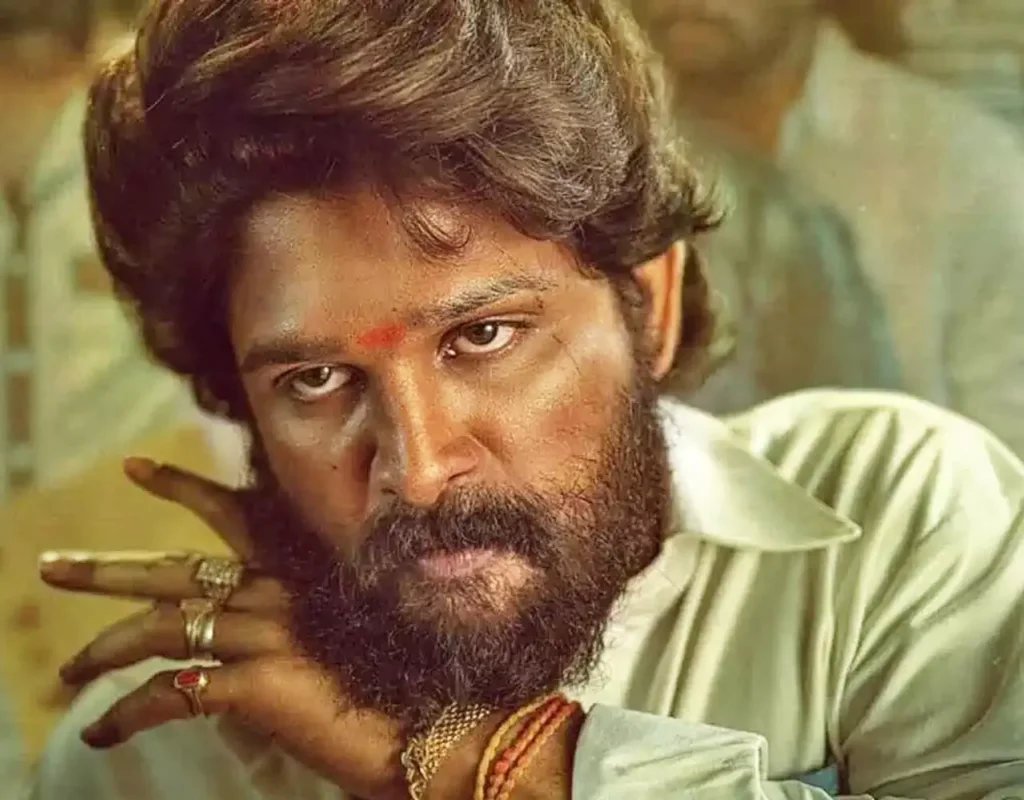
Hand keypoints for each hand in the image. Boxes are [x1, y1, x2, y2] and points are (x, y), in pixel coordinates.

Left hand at [39, 459, 411, 799]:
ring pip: (160, 629)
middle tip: (53, 568)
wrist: (434, 723)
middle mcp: (275, 594)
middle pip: (171, 572)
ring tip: (67, 673)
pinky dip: (125, 716)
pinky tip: (99, 733)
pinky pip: (170, 695)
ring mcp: (264, 636)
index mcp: (299, 573)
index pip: (230, 512)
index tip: (135, 467)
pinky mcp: (256, 684)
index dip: (179, 487)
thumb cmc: (403, 682)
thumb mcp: (345, 636)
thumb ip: (294, 630)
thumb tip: (246, 656)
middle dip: (105, 570)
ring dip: (103, 651)